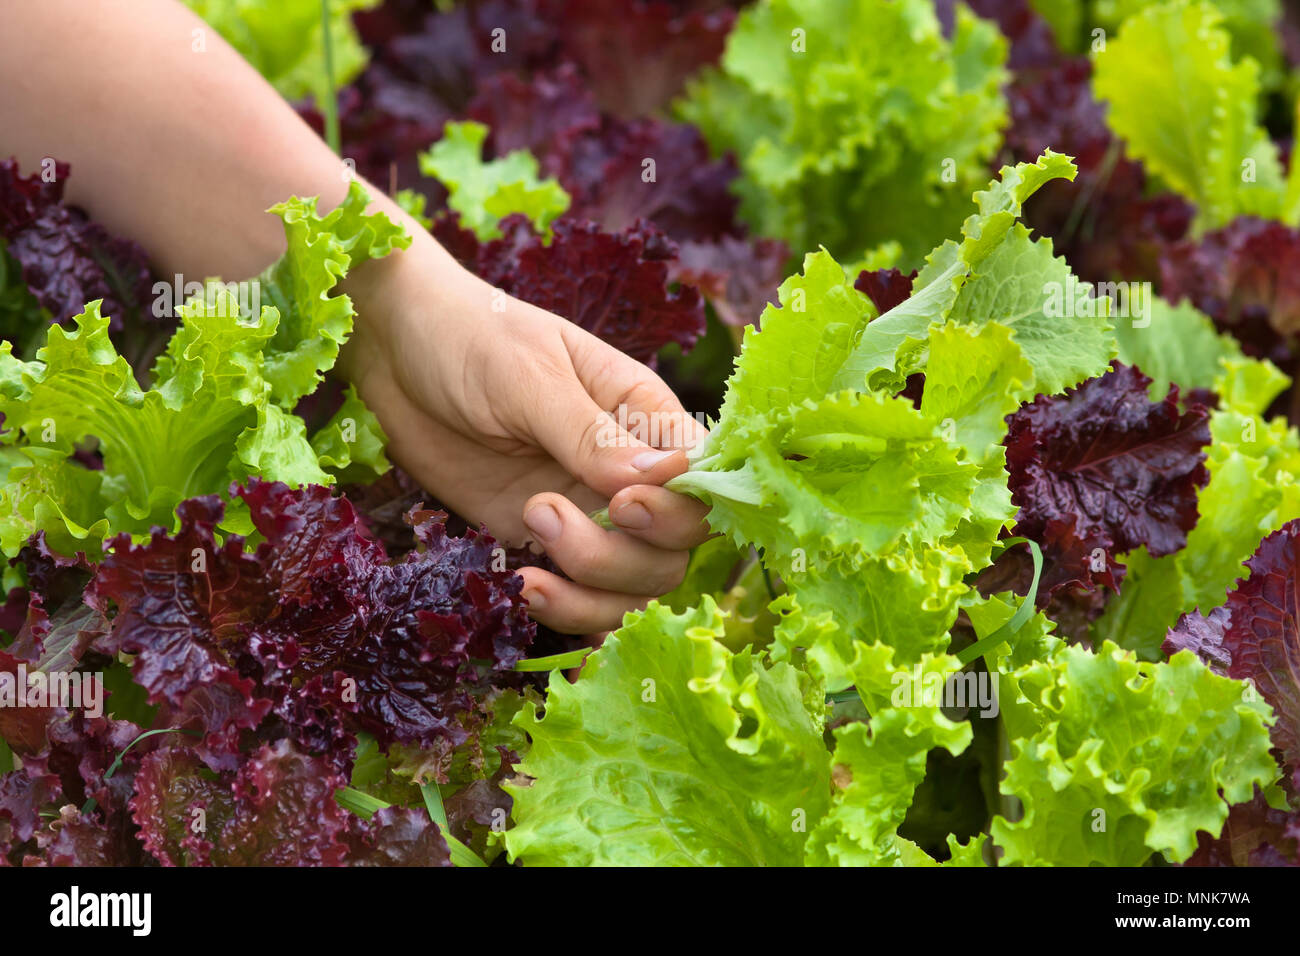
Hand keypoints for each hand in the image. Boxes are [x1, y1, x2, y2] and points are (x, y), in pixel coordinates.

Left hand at [339, 234, 711, 633]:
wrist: (395, 352)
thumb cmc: (472, 338)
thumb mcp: (530, 376)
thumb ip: (590, 433)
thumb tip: (663, 475)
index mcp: (645, 417)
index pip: (702, 482)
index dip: (679, 510)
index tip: (623, 504)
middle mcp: (627, 473)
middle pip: (674, 549)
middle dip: (623, 554)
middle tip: (546, 511)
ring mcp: (586, 513)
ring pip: (633, 587)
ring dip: (591, 588)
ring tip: (526, 537)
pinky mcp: (540, 544)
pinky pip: (580, 600)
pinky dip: (565, 612)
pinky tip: (522, 587)